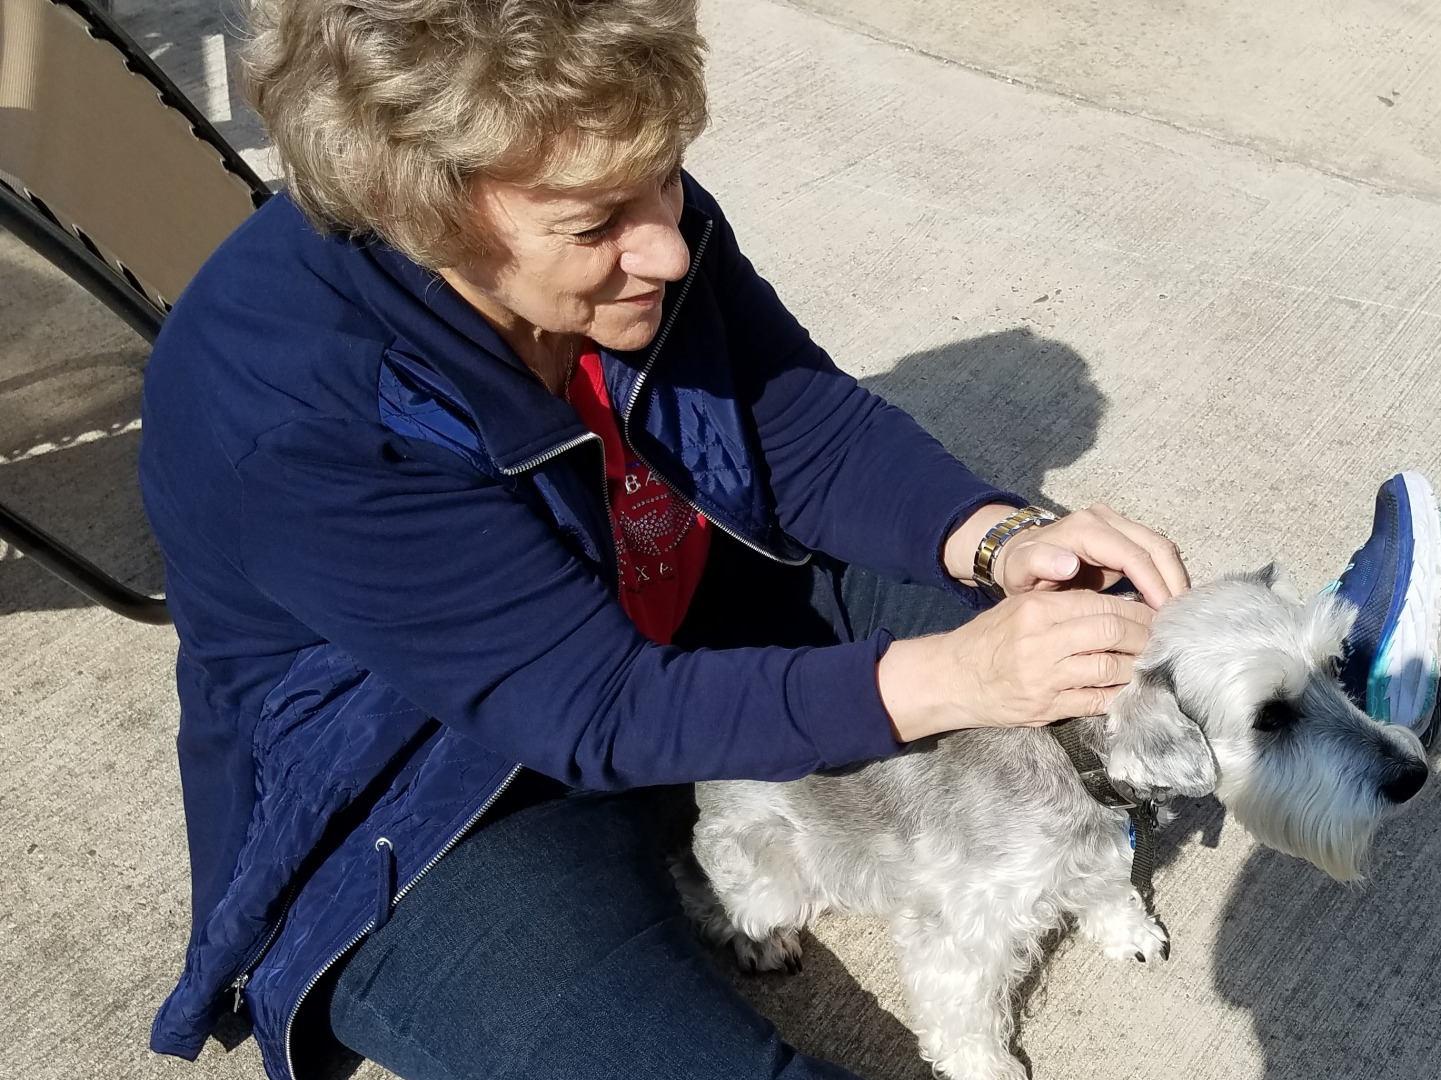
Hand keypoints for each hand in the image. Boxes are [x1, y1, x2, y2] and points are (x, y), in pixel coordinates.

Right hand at [877, 589, 1153, 740]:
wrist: (949, 678)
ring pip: (1110, 667)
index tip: (1153, 615)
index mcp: (1036, 609)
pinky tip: (1128, 688)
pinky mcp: (1046, 707)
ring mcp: (1044, 677)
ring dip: (1137, 665)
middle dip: (1144, 635)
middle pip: (1111, 632)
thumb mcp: (1018, 609)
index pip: (1100, 604)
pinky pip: (1095, 700)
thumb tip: (1117, 608)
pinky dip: (1118, 694)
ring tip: (1149, 662)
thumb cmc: (987, 640)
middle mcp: (1041, 640)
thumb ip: (1063, 606)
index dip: (1135, 610)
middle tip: (1160, 638)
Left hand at [994, 504, 1187, 608]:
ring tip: (1178, 615)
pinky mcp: (1124, 536)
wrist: (1020, 553)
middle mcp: (1105, 520)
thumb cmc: (1021, 567)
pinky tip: (1167, 603)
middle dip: (1173, 582)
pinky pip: (1155, 553)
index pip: (1133, 555)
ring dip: (1174, 579)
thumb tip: (1069, 563)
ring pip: (1161, 548)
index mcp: (1085, 528)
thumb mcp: (1019, 569)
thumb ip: (1038, 563)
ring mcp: (1117, 525)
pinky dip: (1166, 575)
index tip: (1163, 616)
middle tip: (1180, 620)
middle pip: (1156, 547)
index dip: (1154, 584)